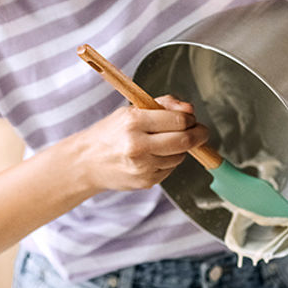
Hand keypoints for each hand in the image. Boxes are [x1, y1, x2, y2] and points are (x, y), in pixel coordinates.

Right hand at [76, 96, 208, 192]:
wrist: (87, 162)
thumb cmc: (111, 132)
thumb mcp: (132, 111)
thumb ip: (163, 106)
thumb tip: (190, 109)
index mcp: (133, 121)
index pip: (178, 120)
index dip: (190, 118)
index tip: (191, 118)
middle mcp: (137, 145)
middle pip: (184, 140)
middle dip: (198, 134)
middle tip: (200, 131)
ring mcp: (142, 166)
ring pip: (179, 156)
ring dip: (181, 148)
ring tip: (166, 142)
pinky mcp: (146, 181)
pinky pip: (170, 169)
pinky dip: (169, 161)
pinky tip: (154, 156)